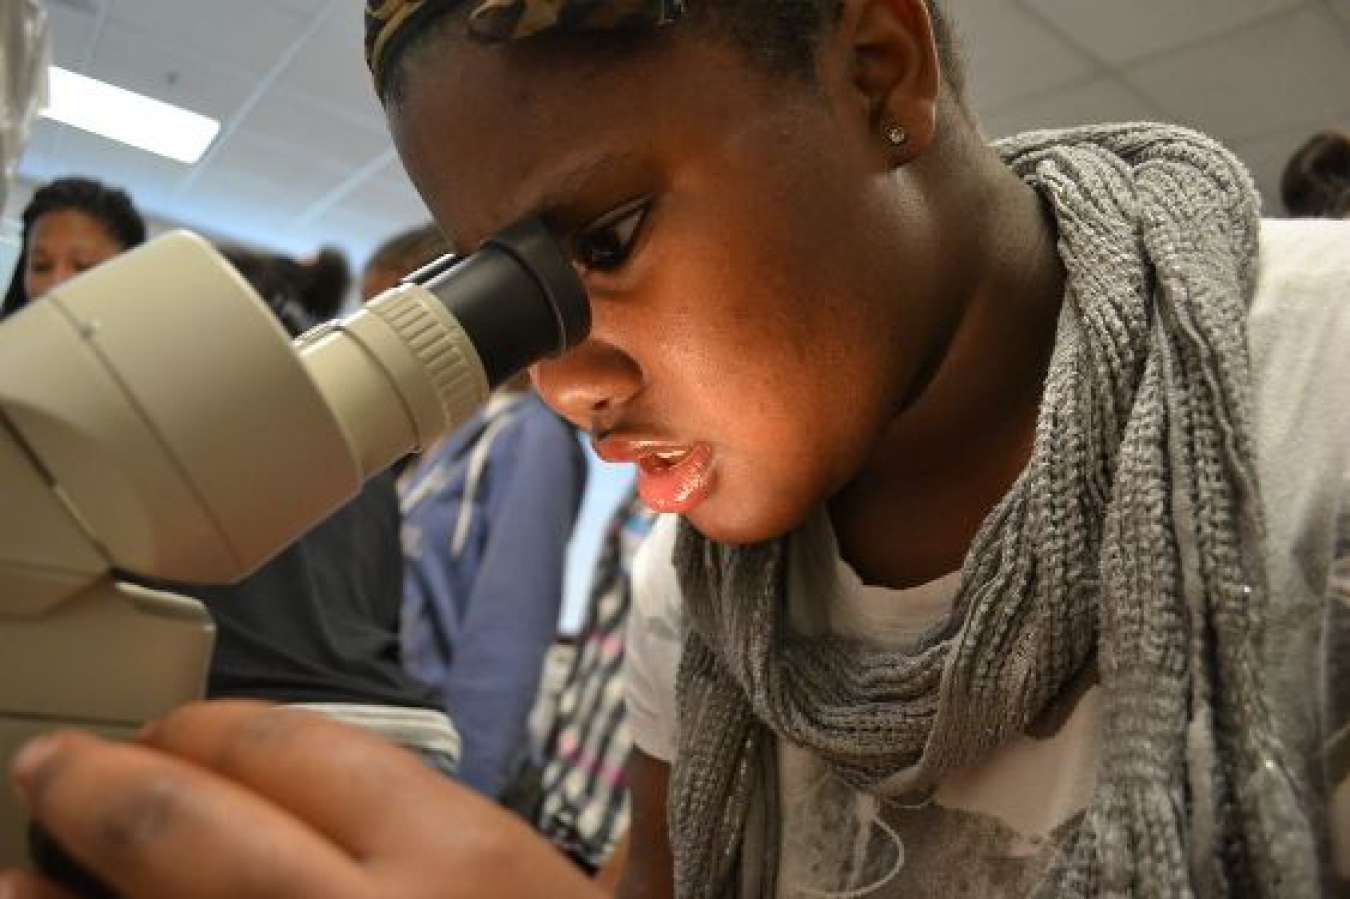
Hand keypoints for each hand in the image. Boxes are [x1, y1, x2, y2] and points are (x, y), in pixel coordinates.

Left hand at [1, 701, 600, 897]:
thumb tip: (658, 719)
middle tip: (50, 768)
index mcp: (458, 864)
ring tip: (12, 875)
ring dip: (46, 897)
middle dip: (95, 784)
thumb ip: (638, 816)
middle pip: (181, 826)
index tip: (171, 732)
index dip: (209, 729)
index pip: (294, 750)